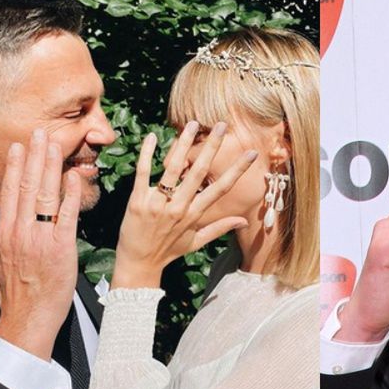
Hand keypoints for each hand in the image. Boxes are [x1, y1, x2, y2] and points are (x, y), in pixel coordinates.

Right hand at [0, 129, 81, 359]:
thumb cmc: (14, 294)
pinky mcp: (62, 247)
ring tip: (56, 144)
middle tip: (41, 132)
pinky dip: (71, 195)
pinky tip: (74, 176)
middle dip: (34, 157)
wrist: (28, 320)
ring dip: (52, 166)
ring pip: (46, 195)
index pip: (10, 192)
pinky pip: (68, 216)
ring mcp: (41, 238)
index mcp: (5, 233)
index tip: (20, 146)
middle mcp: (21, 231)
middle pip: (27, 186)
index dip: (16, 167)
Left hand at [112, 121, 256, 288]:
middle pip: (199, 171)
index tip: (251, 153)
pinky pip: (143, 173)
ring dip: (184, 143)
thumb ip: (220, 228)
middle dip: (212, 146)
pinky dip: (147, 154)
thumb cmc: (168, 252)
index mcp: (195, 214)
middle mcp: (179, 207)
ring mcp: (158, 203)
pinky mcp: (137, 201)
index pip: (221, 188)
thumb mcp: (196, 242)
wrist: (138, 264)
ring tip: (193, 124)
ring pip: (174, 167)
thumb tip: (243, 220)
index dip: (237, 170)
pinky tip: (151, 137)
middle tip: (222, 125)